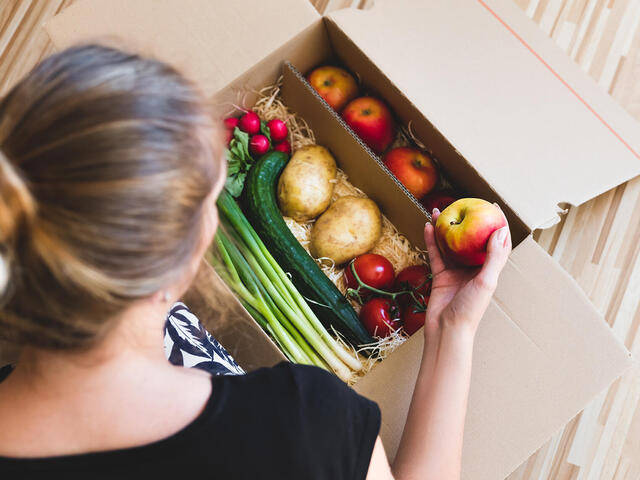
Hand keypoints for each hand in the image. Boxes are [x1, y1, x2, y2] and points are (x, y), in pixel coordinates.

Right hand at [423, 206, 511, 335]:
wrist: (447, 329)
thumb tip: (501, 230)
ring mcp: (456, 271)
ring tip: (438, 210)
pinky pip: (435, 254)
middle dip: (467, 220)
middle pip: (470, 239)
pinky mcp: (440, 275)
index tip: (493, 205)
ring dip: (445, 227)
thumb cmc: (471, 309)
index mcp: (489, 270)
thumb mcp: (486, 281)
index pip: (496, 242)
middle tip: (462, 202)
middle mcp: (473, 268)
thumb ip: (493, 256)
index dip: (497, 223)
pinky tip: (428, 227)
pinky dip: (431, 240)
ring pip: (450, 243)